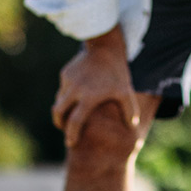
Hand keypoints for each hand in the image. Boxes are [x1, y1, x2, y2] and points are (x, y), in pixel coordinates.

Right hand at [51, 26, 138, 147]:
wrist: (105, 47)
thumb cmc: (117, 73)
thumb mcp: (126, 91)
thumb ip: (130, 111)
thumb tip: (132, 127)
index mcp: (88, 98)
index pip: (75, 122)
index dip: (72, 135)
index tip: (71, 143)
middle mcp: (74, 90)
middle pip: (58, 112)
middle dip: (59, 123)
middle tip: (64, 128)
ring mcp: (68, 81)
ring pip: (60, 100)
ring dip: (64, 108)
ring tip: (73, 111)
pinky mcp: (65, 73)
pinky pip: (64, 88)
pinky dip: (68, 94)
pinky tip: (78, 92)